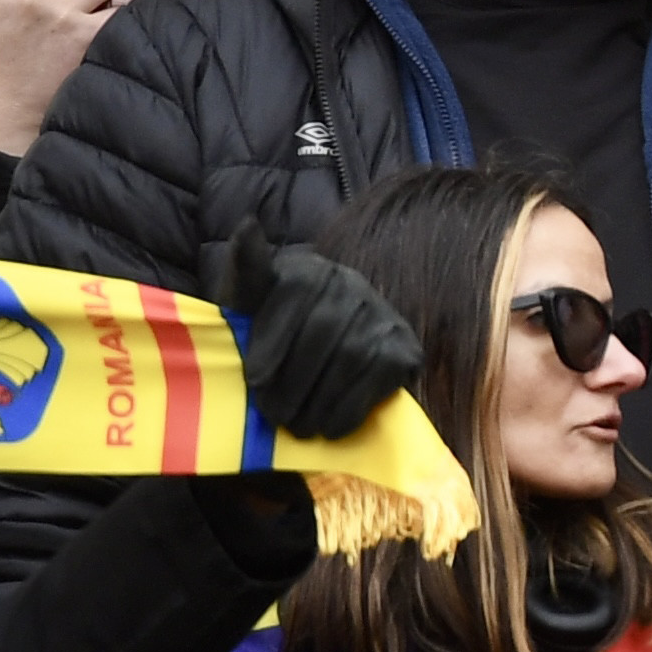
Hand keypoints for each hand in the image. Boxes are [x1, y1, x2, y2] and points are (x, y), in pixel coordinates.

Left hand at [216, 224, 425, 444]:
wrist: (320, 359)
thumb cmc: (273, 332)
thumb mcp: (248, 303)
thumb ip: (246, 268)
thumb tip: (247, 224)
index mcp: (307, 270)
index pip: (293, 294)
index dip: (273, 338)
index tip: (254, 378)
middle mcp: (350, 283)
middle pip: (323, 331)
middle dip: (293, 380)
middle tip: (273, 416)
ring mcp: (383, 314)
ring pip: (351, 356)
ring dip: (319, 400)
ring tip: (297, 427)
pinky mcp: (406, 348)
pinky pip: (378, 378)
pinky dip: (350, 408)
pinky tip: (329, 426)